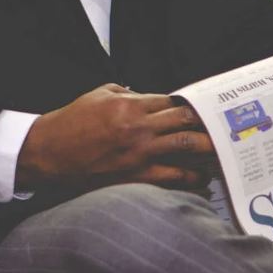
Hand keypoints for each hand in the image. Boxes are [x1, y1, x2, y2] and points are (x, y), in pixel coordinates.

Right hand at [17, 84, 214, 191]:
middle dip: (208, 123)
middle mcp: (139, 128)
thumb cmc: (71, 123)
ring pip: (186, 147)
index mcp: (130, 106)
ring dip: (208, 150)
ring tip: (222, 152)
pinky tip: (203, 180)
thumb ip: (126, 93)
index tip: (204, 109)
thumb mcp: (98, 96)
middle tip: (226, 127)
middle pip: (186, 121)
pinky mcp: (135, 176)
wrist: (47, 154)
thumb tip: (147, 95)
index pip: (172, 102)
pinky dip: (192, 179)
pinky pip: (173, 178)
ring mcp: (139, 153)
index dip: (190, 105)